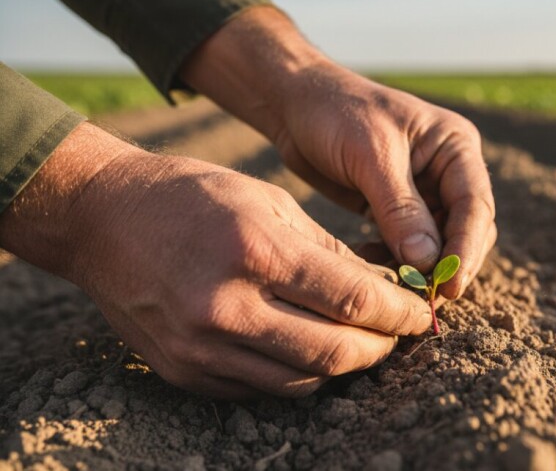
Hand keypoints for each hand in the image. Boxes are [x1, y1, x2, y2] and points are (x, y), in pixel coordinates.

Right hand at [0, 123, 430, 397]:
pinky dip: (298, 376)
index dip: (398, 314)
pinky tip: (312, 352)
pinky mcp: (184, 371)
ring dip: (343, 366)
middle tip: (398, 336)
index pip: (350, 300)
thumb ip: (328, 251)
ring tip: (362, 344)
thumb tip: (380, 288)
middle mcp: (227, 307)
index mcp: (256, 252)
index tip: (422, 314)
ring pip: (301, 380)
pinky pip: (260, 389)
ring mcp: (201, 347)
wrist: (102, 219)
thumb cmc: (193, 197)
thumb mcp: (269, 202)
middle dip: (380, 348)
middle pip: (333, 352)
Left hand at [182, 7, 496, 298]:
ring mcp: (424, 191)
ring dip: (419, 267)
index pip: (475, 206)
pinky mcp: (397, 209)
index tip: (450, 286)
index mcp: (455, 146)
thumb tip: (428, 263)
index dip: (466, 249)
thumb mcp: (370, 156)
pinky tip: (369, 263)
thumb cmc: (334, 112)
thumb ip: (401, 209)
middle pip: (466, 230)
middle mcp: (448, 170)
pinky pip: (408, 246)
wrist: (293, 103)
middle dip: (447, 264)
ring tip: (391, 281)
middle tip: (424, 298)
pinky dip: (394, 260)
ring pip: (438, 244)